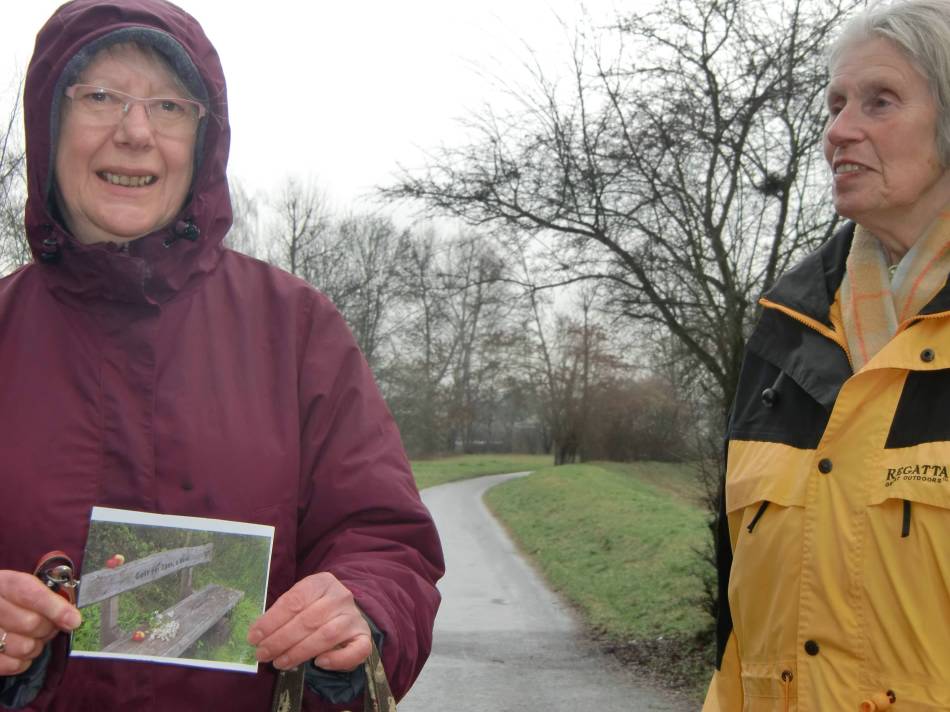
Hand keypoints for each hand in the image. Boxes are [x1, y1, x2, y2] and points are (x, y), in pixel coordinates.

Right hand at [0, 570, 80, 675]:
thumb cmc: (9, 599)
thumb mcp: (22, 587)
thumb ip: (45, 596)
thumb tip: (72, 617)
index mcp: (3, 583)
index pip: (30, 594)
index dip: (56, 608)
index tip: (74, 620)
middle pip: (31, 623)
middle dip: (48, 628)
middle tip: (50, 627)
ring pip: (24, 647)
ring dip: (36, 646)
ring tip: (32, 638)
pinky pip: (13, 665)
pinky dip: (22, 662)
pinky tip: (19, 652)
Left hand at [247, 572, 371, 671]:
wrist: (345, 611)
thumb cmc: (315, 608)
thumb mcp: (299, 601)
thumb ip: (282, 614)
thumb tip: (257, 635)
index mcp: (322, 582)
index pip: (295, 600)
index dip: (272, 620)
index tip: (254, 637)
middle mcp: (341, 597)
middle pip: (308, 620)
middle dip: (280, 640)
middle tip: (262, 654)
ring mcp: (354, 617)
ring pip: (326, 636)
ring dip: (299, 652)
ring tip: (279, 662)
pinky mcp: (364, 637)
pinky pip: (356, 650)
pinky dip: (337, 659)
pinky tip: (319, 663)